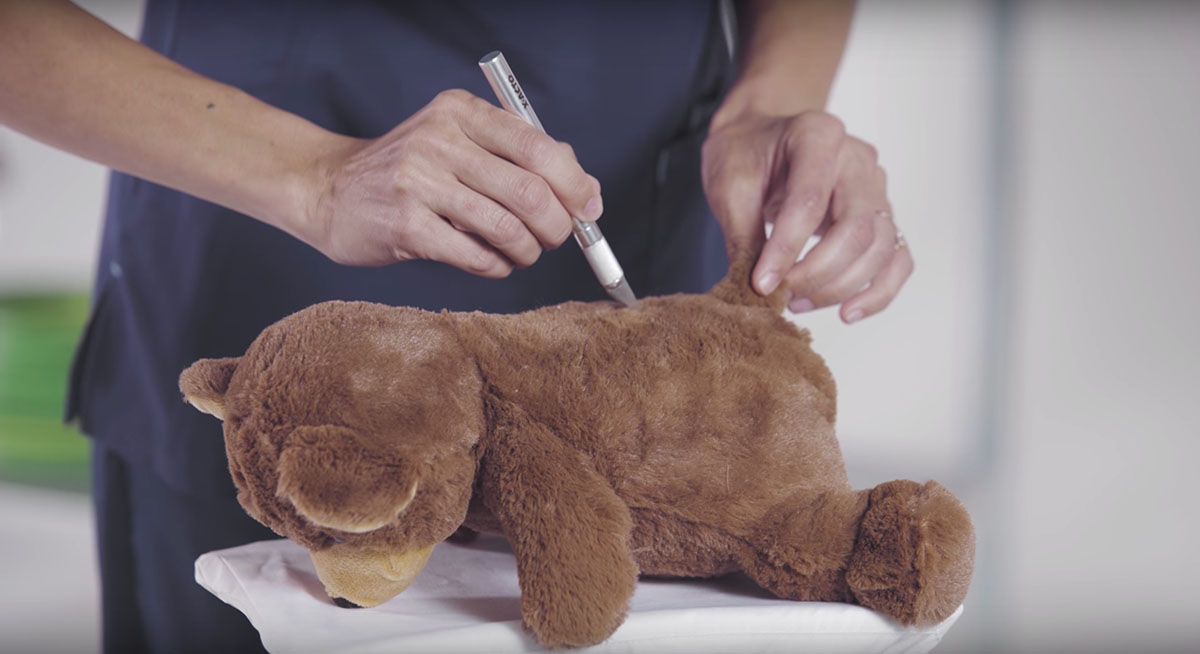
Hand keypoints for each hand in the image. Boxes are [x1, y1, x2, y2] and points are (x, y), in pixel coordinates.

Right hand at [303, 89, 601, 276]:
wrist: (329, 190)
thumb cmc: (410, 173)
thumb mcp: (460, 145)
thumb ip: (520, 158)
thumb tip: (588, 192)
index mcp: (460, 112)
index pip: (538, 148)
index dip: (574, 185)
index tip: (587, 209)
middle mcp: (439, 139)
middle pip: (529, 191)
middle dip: (556, 225)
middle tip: (554, 238)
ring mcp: (418, 182)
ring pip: (507, 228)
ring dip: (526, 251)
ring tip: (521, 253)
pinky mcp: (406, 226)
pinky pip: (476, 256)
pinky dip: (496, 266)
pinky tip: (492, 262)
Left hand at [702, 110, 912, 322]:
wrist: (758, 142)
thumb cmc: (744, 156)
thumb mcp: (729, 187)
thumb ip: (745, 236)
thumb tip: (758, 292)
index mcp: (817, 135)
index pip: (809, 201)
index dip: (785, 248)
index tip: (761, 284)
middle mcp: (857, 159)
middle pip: (856, 229)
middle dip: (817, 273)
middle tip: (781, 295)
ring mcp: (875, 187)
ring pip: (880, 249)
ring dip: (841, 287)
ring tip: (798, 303)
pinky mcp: (880, 216)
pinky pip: (896, 259)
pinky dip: (878, 292)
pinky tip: (847, 312)